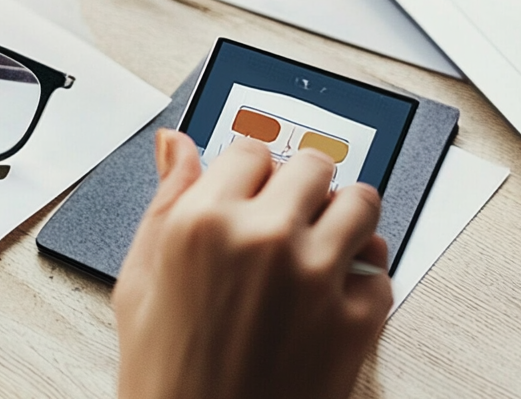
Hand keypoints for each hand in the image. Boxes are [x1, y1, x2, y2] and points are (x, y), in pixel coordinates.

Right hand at [113, 130, 391, 398]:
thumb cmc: (166, 376)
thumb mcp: (140, 282)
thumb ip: (165, 201)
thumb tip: (176, 144)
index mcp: (202, 222)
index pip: (252, 149)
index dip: (254, 174)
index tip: (257, 191)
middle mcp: (264, 238)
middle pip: (313, 166)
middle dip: (304, 190)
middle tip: (291, 222)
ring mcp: (315, 278)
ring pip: (361, 203)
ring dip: (345, 221)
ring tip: (321, 251)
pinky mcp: (356, 320)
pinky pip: (380, 272)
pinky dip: (362, 286)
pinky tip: (328, 306)